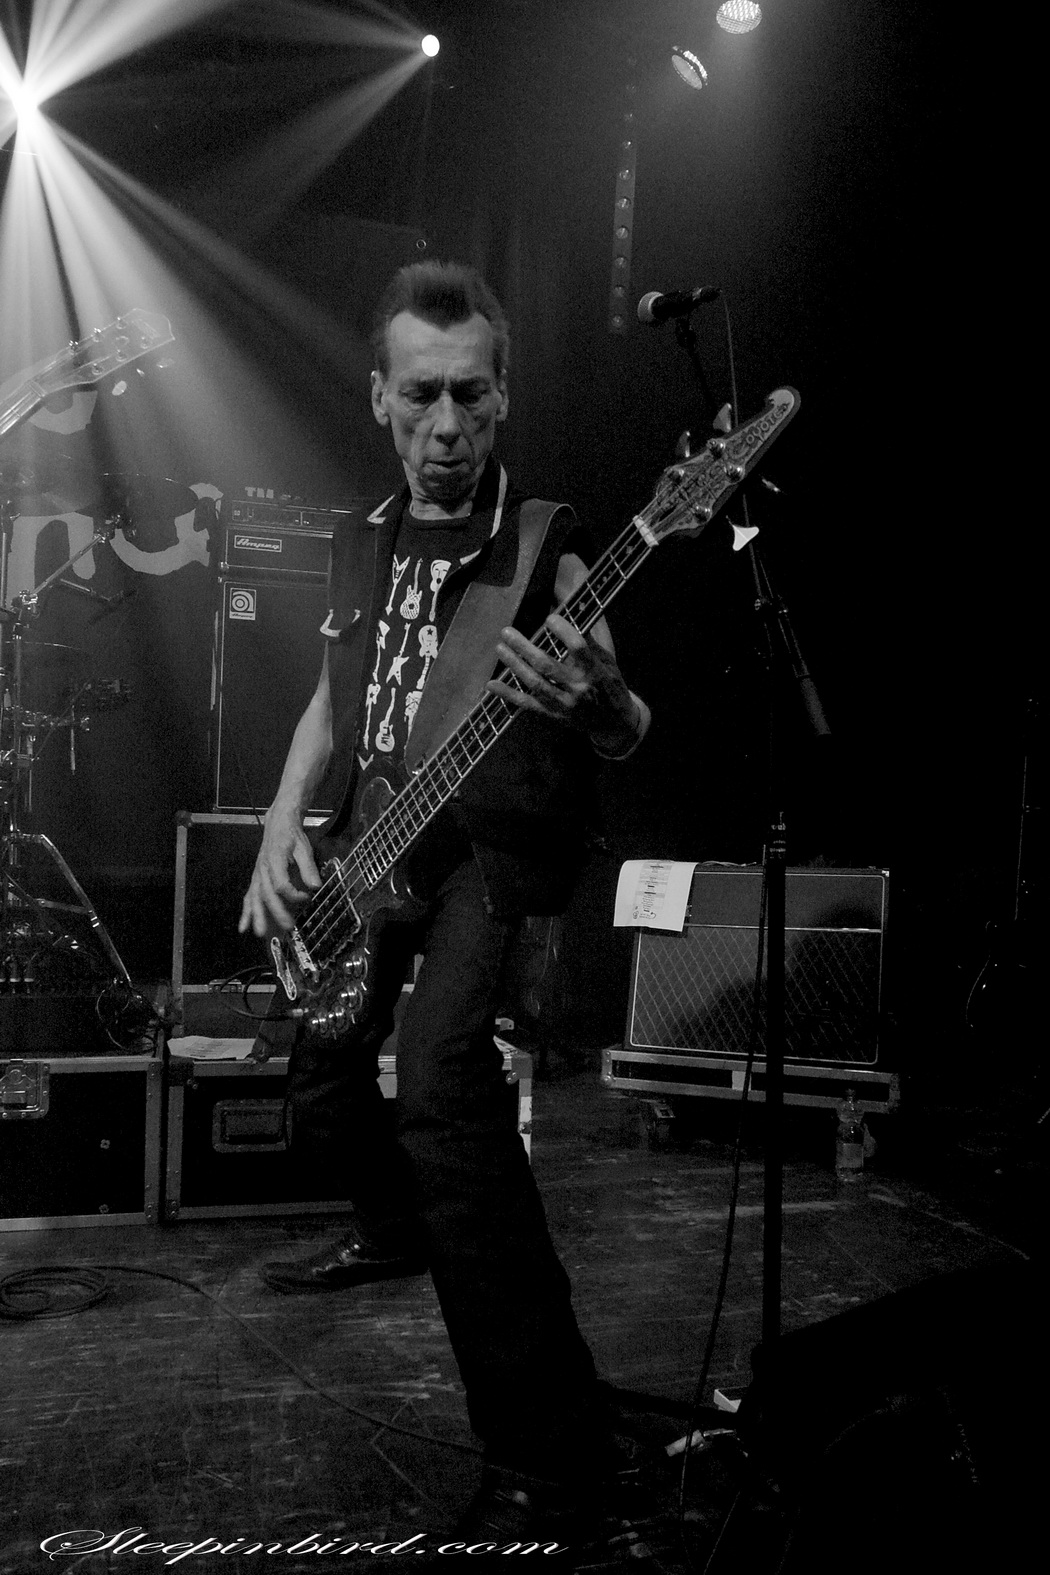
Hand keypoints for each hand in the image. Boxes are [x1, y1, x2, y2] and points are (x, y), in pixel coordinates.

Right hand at [238, 803, 321, 936]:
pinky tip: (243, 927)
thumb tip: (316, 885)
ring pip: (255, 898)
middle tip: (287, 926)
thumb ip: (309, 867)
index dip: (294, 894)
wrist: (278, 824)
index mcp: (274, 860)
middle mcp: (262, 869)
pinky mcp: (256, 878)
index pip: (281, 884)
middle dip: (276, 912)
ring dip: (257, 916)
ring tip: (259, 933)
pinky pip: (249, 896)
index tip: (308, 897)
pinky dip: (246, 912)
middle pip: (267, 894)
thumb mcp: (304, 847)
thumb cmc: (291, 836)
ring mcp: (257, 874)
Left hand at [488, 613, 641, 754]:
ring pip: (534, 683)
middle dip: (524, 647)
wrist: (615, 723)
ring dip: (514, 665)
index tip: (550, 618)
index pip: (578, 647)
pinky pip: (527, 704)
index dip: (563, 631)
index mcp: (594, 672)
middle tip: (507, 632)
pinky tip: (492, 684)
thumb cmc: (610, 686)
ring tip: (500, 648)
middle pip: (546, 665)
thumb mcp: (608, 662)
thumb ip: (588, 642)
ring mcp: (564, 704)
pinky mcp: (553, 714)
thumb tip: (572, 615)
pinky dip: (508, 695)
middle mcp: (578, 688)